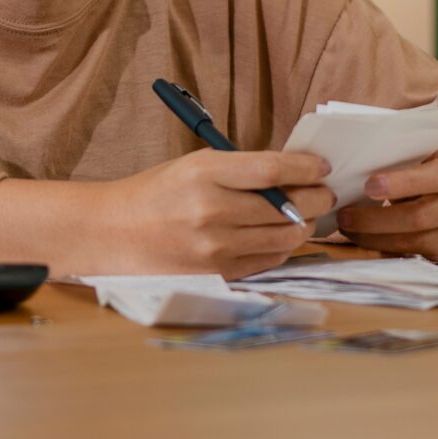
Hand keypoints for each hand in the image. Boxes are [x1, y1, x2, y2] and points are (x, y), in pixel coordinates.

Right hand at [87, 149, 334, 278]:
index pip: (272, 169)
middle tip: (323, 193)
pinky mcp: (218, 273)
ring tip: (305, 215)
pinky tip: (279, 236)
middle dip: (316, 198)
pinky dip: (282, 247)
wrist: (114, 232)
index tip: (322, 166)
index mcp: (205, 172)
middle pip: (287, 206)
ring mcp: (215, 247)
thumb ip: (242, 169)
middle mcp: (211, 210)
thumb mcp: (195, 165)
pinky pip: (269, 260)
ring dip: (304, 225)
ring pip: (285, 237)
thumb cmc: (158, 193)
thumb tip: (295, 172)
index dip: (306, 167)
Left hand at [335, 80, 437, 260]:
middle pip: (420, 211)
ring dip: (372, 229)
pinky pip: (407, 252)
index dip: (408, 179)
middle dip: (384, 207)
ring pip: (411, 234)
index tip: (375, 181)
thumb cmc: (433, 163)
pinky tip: (356, 236)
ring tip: (343, 220)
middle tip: (350, 202)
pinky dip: (377, 245)